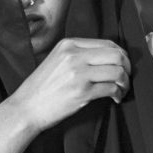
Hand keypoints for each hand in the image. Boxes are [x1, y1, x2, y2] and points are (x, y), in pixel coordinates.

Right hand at [10, 36, 131, 134]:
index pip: (107, 43)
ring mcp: (79, 73)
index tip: (122, 66)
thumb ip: (78, 55)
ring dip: (125, 82)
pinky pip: (111, 88)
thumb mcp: (56, 61)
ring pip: (117, 71)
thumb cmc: (41, 88)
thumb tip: (107, 58)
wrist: (25, 108)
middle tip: (126, 78)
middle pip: (116, 55)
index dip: (120, 55)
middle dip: (127, 68)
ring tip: (122, 90)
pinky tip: (115, 98)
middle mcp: (75, 55)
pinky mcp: (82, 92)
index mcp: (69, 44)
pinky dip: (118, 93)